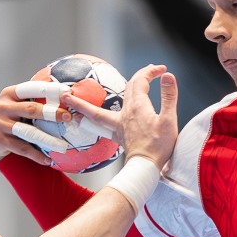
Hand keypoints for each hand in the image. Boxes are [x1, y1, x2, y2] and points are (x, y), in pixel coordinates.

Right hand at [0, 82, 72, 165]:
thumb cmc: (11, 117)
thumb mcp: (17, 103)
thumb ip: (34, 98)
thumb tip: (65, 95)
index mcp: (10, 93)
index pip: (32, 88)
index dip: (51, 90)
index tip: (67, 93)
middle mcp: (3, 106)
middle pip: (31, 109)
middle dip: (51, 113)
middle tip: (68, 117)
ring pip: (28, 132)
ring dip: (47, 139)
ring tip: (62, 146)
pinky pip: (22, 149)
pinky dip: (36, 155)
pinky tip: (48, 160)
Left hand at [64, 64, 178, 166]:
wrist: (146, 167)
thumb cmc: (159, 146)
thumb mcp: (168, 120)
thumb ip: (169, 96)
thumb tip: (167, 76)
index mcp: (138, 107)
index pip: (141, 81)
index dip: (151, 71)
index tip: (161, 69)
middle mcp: (125, 113)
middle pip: (128, 87)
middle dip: (138, 76)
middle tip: (149, 70)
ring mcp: (119, 124)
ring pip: (98, 109)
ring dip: (83, 102)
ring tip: (67, 97)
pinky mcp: (118, 135)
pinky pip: (99, 124)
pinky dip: (88, 118)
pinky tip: (81, 120)